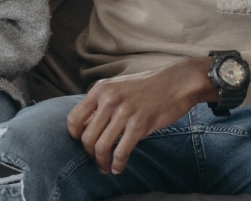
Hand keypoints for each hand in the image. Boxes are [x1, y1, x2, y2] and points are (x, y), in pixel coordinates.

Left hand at [66, 57, 213, 174]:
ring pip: (101, 147)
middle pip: (87, 137)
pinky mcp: (140, 124)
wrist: (176, 83)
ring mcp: (124, 112)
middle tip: (96, 159)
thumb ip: (100, 104)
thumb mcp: (117, 87)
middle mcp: (109, 100)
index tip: (82, 143)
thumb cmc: (146, 87)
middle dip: (89, 153)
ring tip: (105, 167)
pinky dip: (117, 164)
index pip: (74, 118)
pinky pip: (121, 151)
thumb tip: (83, 129)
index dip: (74, 135)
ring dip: (101, 162)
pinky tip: (118, 168)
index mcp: (100, 89)